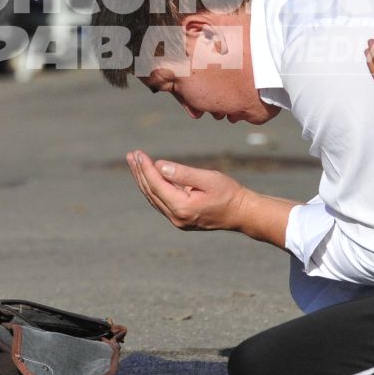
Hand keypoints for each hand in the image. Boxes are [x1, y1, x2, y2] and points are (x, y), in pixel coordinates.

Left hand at [125, 150, 247, 231]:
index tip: (138, 153)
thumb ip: (183, 173)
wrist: (242, 213)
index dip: (145, 168)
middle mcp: (176, 217)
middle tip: (131, 155)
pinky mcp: (180, 219)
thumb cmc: (228, 193)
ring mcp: (177, 220)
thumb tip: (159, 166)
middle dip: (140, 172)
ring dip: (143, 179)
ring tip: (135, 163)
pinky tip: (148, 176)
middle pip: (151, 192)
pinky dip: (153, 187)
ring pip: (154, 198)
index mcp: (182, 208)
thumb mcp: (208, 179)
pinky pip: (161, 202)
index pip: (156, 185)